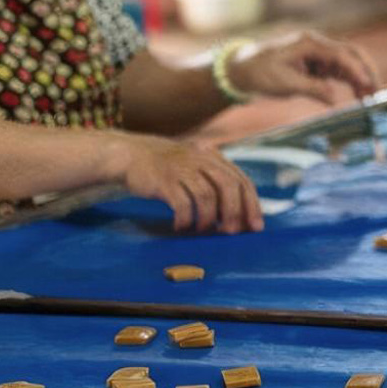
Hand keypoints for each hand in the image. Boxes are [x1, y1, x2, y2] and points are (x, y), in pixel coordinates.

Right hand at [110, 133, 263, 233]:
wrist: (131, 155)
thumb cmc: (169, 169)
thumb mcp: (196, 166)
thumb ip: (216, 183)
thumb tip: (239, 216)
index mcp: (214, 157)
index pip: (241, 180)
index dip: (251, 204)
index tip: (255, 227)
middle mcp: (201, 159)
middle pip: (227, 186)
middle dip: (234, 212)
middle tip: (231, 232)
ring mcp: (182, 167)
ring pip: (206, 195)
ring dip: (208, 218)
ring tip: (202, 230)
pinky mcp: (163, 179)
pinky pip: (181, 203)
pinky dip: (186, 219)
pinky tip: (181, 226)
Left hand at [227, 31, 380, 105]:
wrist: (242, 69)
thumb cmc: (260, 73)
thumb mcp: (285, 83)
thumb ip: (312, 89)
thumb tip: (335, 100)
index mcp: (309, 44)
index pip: (340, 54)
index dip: (356, 70)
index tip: (368, 85)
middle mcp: (317, 45)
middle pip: (350, 53)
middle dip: (366, 70)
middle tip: (376, 89)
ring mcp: (318, 54)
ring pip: (347, 63)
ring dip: (360, 78)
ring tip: (368, 97)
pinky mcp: (316, 64)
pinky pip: (339, 71)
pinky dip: (349, 81)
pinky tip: (356, 95)